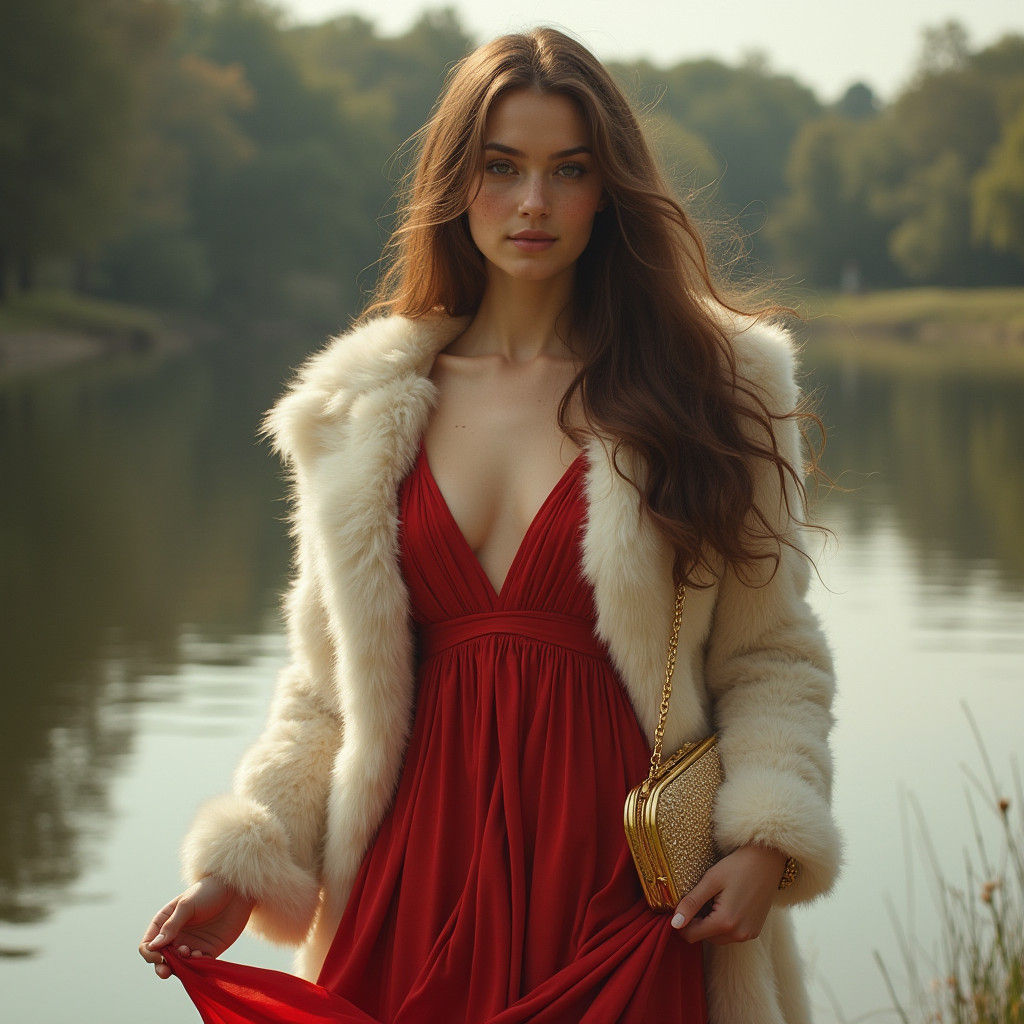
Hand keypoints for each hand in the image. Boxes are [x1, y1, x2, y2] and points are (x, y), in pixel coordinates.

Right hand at [138, 876, 254, 979]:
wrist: (236, 891)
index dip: (149, 953)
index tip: (158, 954)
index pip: (148, 944)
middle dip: (161, 967)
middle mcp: (176, 937)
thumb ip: (172, 925)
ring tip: (190, 953)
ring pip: (178, 966)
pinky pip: (197, 966)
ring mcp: (191, 945)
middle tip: (166, 971)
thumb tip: (153, 946)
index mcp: (165, 923)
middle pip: (160, 960)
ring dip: (180, 966)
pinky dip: (196, 966)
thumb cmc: (209, 891)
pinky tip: (201, 955)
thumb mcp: (188, 905)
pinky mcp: (207, 951)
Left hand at [670, 844, 786, 944]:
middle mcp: (738, 934)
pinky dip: (724, 924)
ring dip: (711, 924)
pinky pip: (731, 934)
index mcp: (725, 922)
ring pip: (717, 938)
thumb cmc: (737, 866)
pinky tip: (727, 903)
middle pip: (704, 938)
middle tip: (703, 896)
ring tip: (715, 899)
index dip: (682, 922)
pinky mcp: (754, 931)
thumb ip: (691, 903)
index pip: (691, 936)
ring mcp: (748, 935)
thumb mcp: (710, 880)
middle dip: (698, 921)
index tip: (684, 903)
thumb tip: (674, 924)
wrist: (767, 861)